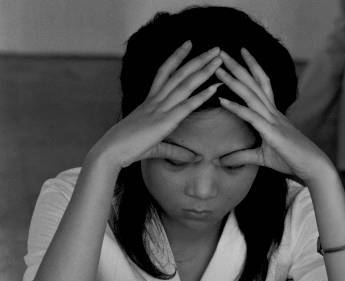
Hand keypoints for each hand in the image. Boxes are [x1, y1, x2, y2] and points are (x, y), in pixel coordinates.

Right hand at [92, 42, 222, 169]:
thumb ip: (175, 151)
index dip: (177, 57)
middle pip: (179, 74)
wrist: (111, 151)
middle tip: (216, 48)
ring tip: (219, 59)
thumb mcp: (154, 148)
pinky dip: (200, 96)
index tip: (188, 44)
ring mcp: (159, 110)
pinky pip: (185, 106)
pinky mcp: (163, 122)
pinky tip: (214, 87)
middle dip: (198, 59)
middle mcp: (154, 101)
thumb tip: (194, 158)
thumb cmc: (126, 148)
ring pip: (184, 84)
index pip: (164, 73)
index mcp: (148, 103)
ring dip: (203, 70)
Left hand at [215, 49, 331, 182]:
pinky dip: (236, 107)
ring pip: (251, 94)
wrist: (313, 167)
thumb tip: (221, 160)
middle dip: (237, 66)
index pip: (261, 85)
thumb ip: (242, 156)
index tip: (238, 55)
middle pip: (254, 83)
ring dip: (233, 80)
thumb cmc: (291, 160)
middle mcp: (273, 112)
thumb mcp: (262, 158)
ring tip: (218, 67)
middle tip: (221, 51)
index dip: (250, 68)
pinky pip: (251, 117)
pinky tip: (222, 100)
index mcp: (273, 114)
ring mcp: (273, 121)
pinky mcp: (272, 133)